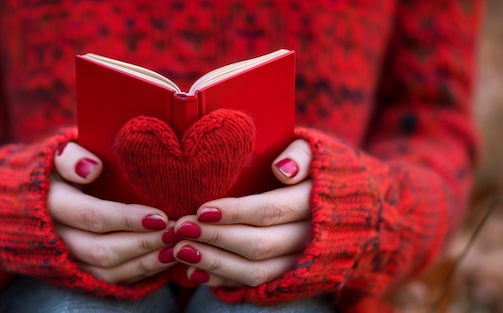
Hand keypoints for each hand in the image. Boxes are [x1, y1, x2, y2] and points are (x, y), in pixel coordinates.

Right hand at [48, 142, 176, 283]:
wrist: (42, 195)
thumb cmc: (62, 169)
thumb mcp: (60, 155)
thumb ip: (70, 157)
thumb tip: (92, 169)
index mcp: (50, 204)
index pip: (91, 216)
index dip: (127, 219)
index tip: (160, 216)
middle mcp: (56, 238)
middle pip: (101, 250)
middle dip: (143, 243)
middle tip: (175, 232)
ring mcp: (67, 259)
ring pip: (107, 271)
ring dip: (145, 262)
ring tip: (174, 247)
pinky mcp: (80, 272)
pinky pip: (111, 280)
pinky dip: (140, 272)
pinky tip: (164, 259)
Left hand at [172, 139, 312, 286]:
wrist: (334, 203)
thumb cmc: (310, 171)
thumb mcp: (312, 152)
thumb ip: (300, 155)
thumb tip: (282, 170)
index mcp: (314, 204)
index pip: (270, 211)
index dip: (234, 212)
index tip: (202, 210)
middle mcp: (309, 238)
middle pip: (259, 245)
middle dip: (215, 238)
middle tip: (181, 229)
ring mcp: (299, 263)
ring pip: (256, 271)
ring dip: (214, 263)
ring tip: (180, 251)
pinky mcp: (287, 278)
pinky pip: (254, 285)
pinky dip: (223, 280)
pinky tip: (195, 272)